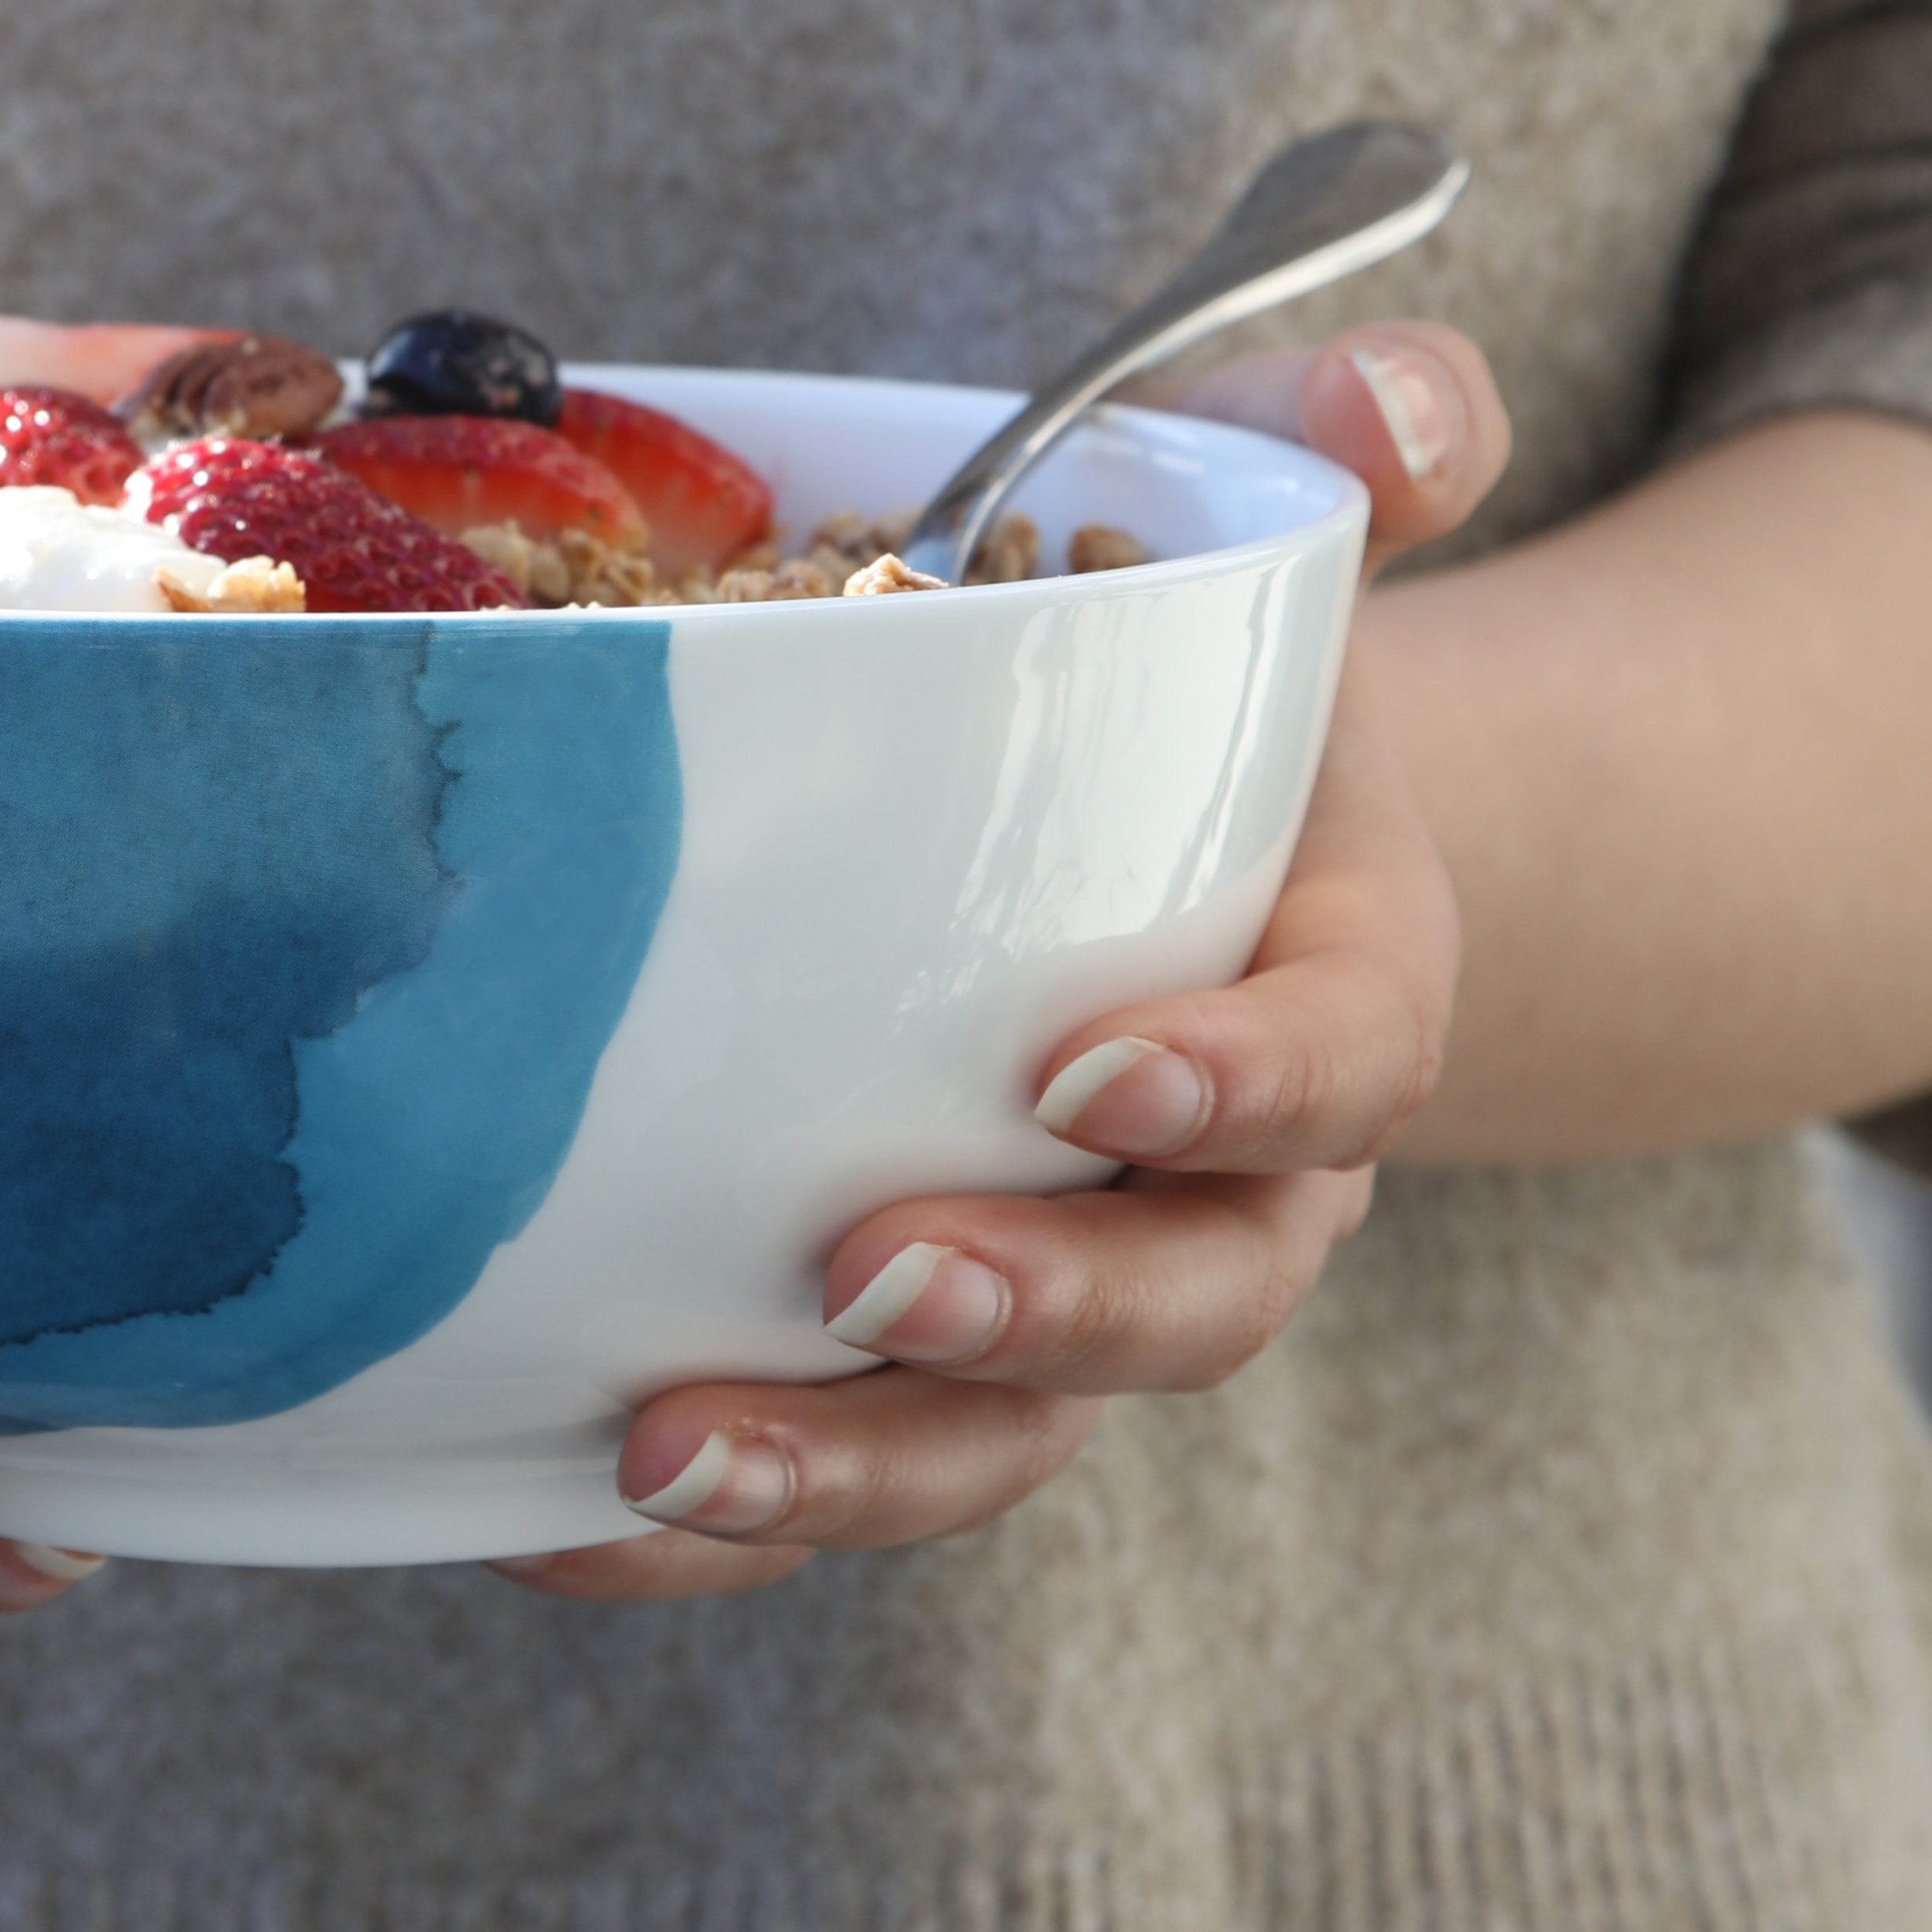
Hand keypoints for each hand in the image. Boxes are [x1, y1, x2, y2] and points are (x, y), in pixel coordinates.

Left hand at [498, 322, 1513, 1602]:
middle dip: (1033, 1312)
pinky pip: (832, 1470)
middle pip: (1180, 1307)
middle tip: (861, 1270)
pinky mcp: (910, 1360)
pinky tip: (529, 1501)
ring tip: (664, 1444)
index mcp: (1341, 992)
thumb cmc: (1212, 704)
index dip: (1246, 1083)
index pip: (1351, 1063)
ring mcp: (1067, 1295)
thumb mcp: (1286, 546)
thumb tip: (1402, 400)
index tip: (1090, 1068)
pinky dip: (690, 1531)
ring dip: (844, 1463)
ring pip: (998, 1438)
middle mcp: (1226, 1189)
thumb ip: (1369, 448)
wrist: (1176, 854)